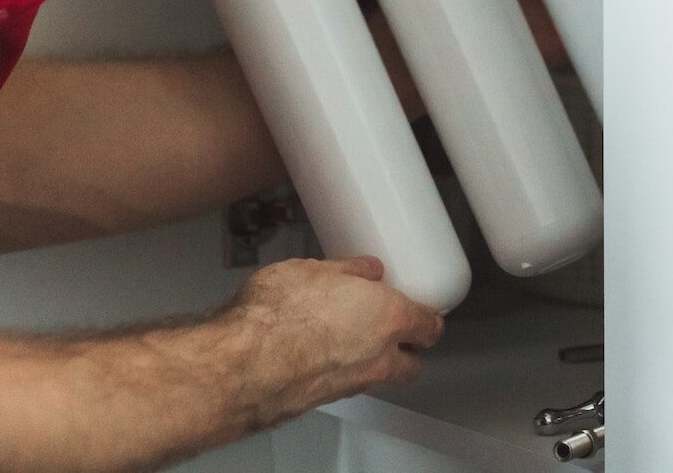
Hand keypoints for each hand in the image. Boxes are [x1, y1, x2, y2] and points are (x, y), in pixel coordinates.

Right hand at [219, 255, 443, 421]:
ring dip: (373, 362)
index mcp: (389, 318)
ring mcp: (352, 385)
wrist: (243, 365)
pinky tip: (318, 355)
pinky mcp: (324, 402)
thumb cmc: (280, 311)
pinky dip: (340, 372)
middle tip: (392, 331)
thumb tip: (367, 270)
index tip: (422, 310)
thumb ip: (348, 270)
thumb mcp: (313, 270)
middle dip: (408, 351)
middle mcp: (378, 357)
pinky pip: (345, 386)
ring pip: (379, 377)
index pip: (429, 327)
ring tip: (349, 339)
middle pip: (412, 364)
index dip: (428, 319)